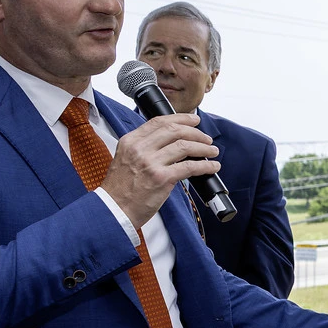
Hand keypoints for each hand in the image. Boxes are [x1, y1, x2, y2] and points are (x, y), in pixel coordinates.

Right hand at [100, 113, 218, 228]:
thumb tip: (171, 142)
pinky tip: (212, 167)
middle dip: (195, 132)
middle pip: (175, 130)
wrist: (114, 210)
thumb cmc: (121, 189)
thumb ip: (144, 148)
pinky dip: (205, 166)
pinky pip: (189, 167)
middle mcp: (140, 149)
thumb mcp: (125, 159)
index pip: (159, 121)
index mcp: (130, 141)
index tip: (193, 120)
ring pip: (185, 146)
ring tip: (212, 151)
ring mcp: (151, 163)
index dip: (181, 118)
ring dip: (203, 148)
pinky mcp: (162, 178)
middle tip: (206, 138)